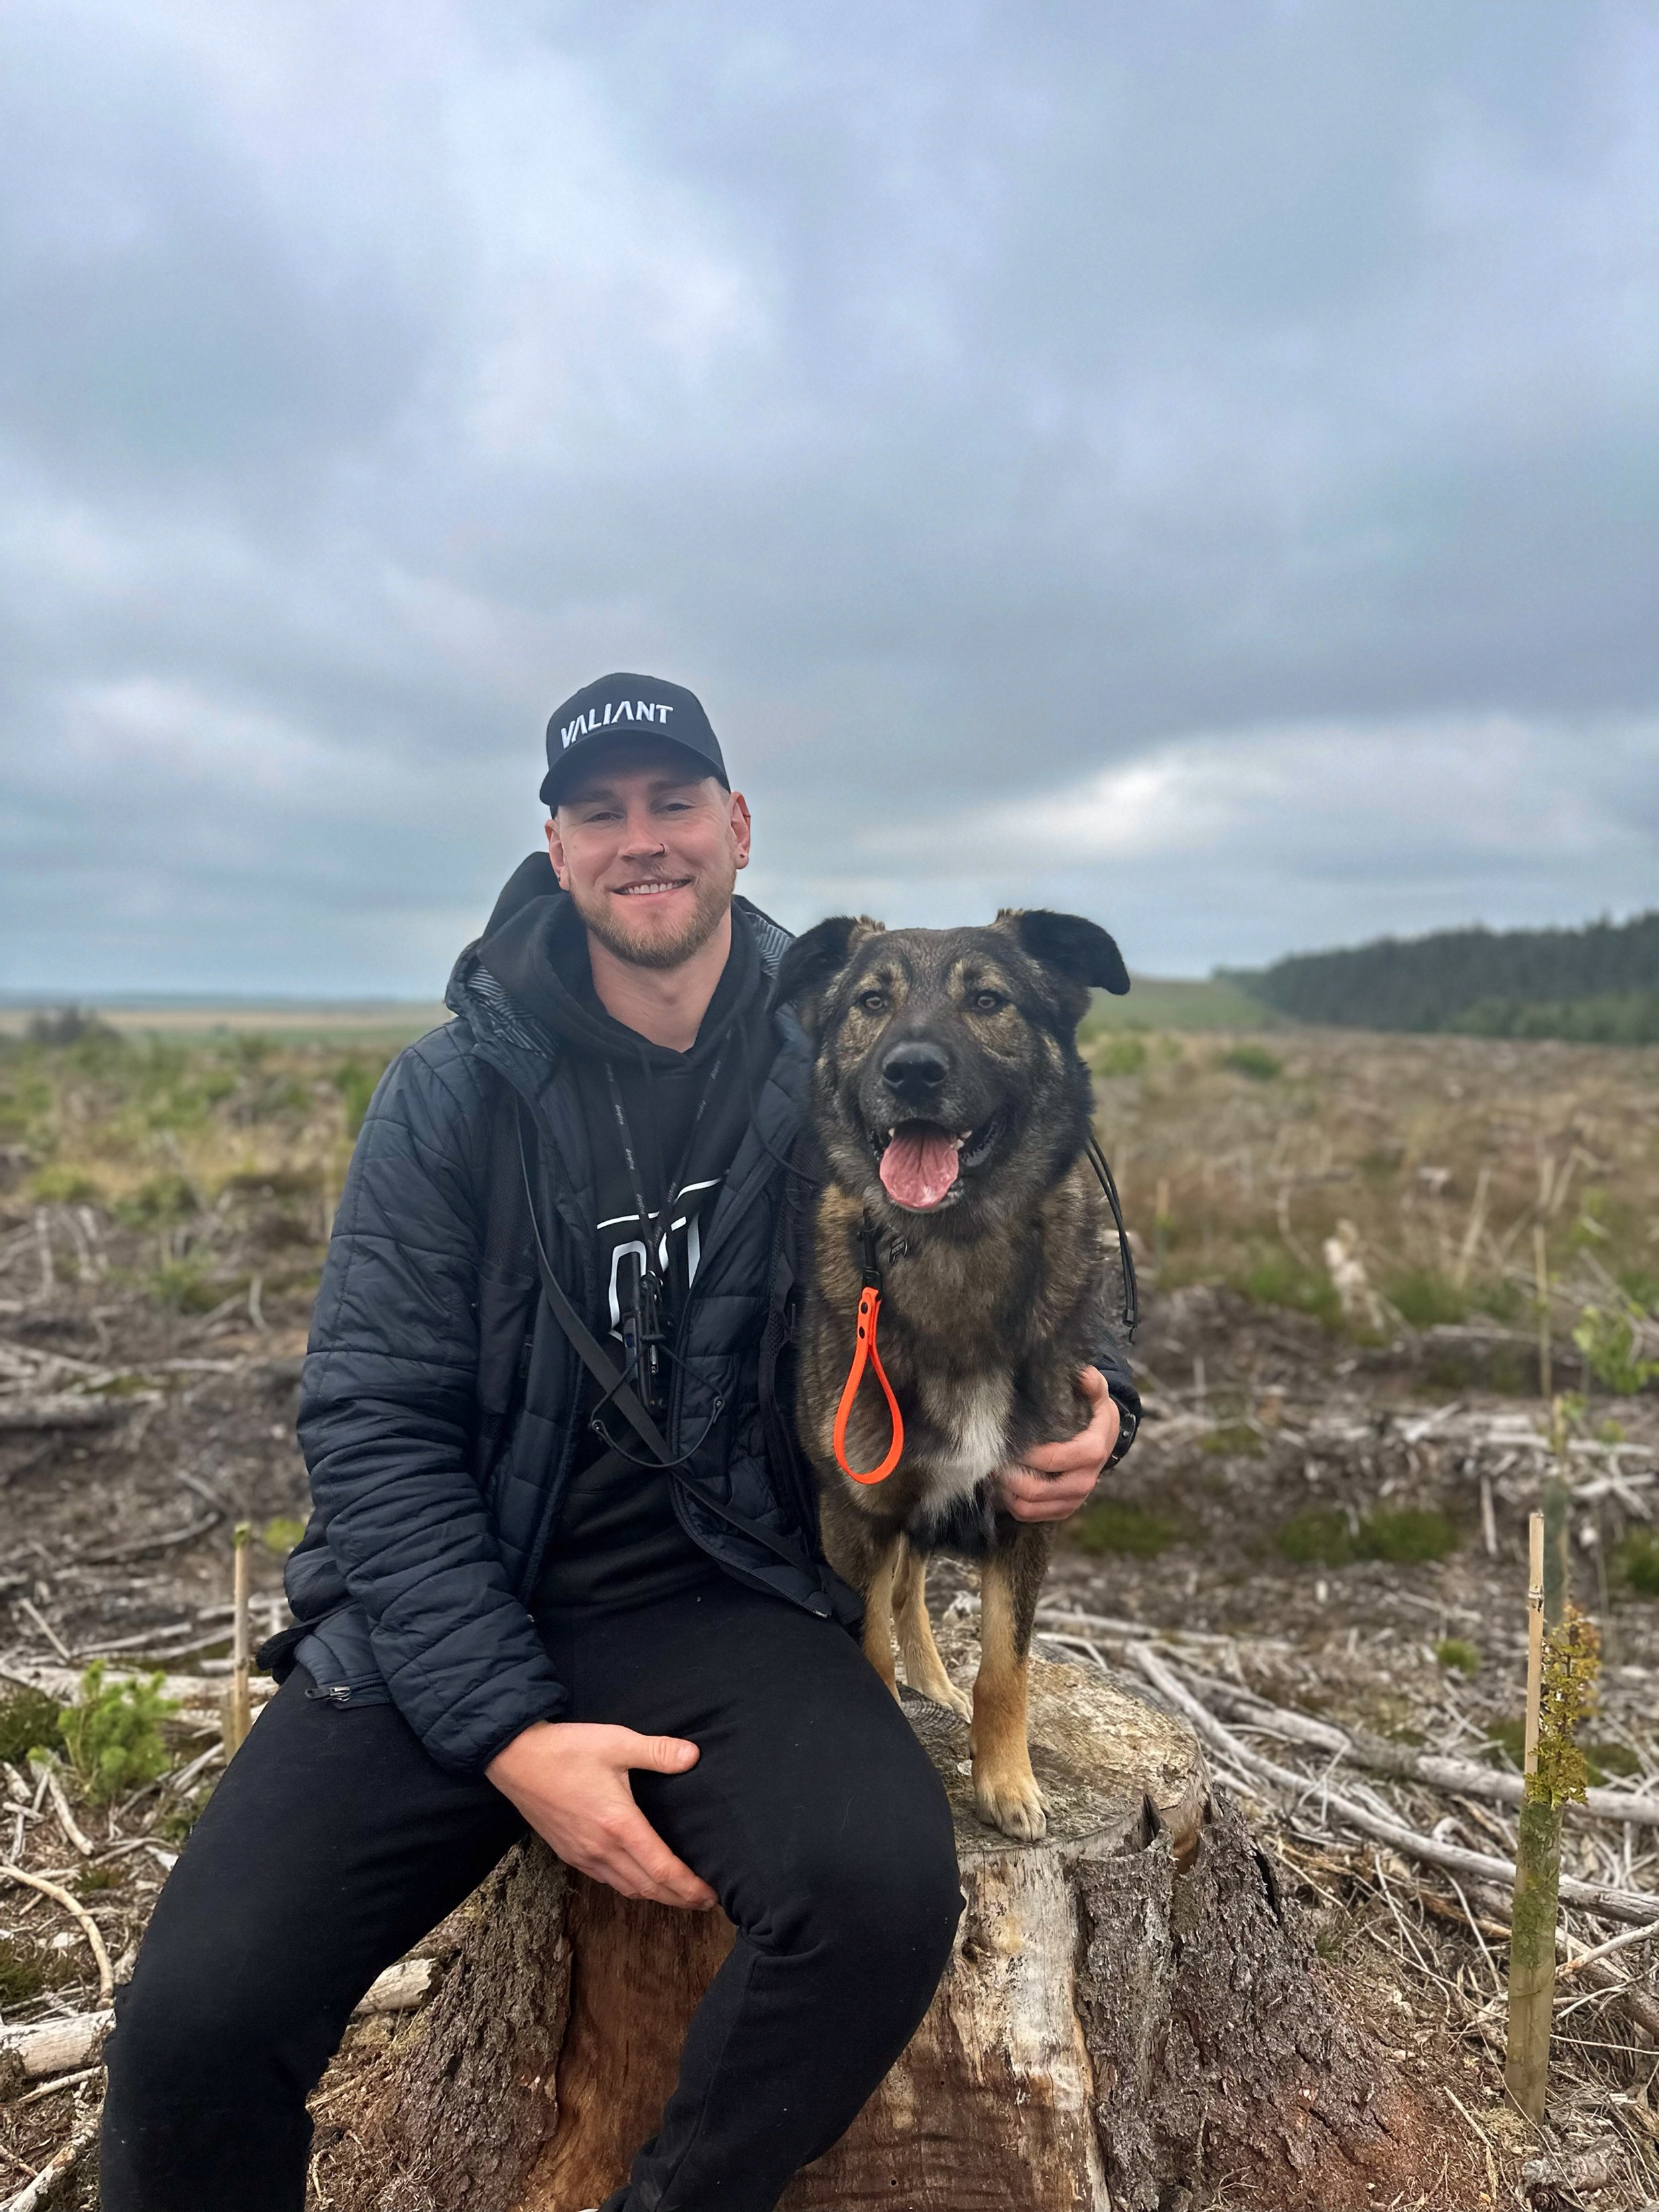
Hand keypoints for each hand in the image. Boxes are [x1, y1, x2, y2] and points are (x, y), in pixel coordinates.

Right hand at [486, 1721, 717, 1909]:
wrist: (514, 1759)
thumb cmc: (566, 1749)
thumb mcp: (616, 1741)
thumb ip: (657, 1751)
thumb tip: (693, 1756)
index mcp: (619, 1825)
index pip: (662, 1869)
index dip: (689, 1887)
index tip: (711, 1897)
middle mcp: (602, 1849)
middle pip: (648, 1888)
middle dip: (679, 1899)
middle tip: (704, 1902)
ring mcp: (583, 1855)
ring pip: (626, 1888)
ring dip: (655, 1895)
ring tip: (677, 1893)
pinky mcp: (569, 1853)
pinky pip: (606, 1880)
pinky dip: (629, 1886)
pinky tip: (638, 1877)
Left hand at [994, 1366, 1120, 1523]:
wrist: (1104, 1437)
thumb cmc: (1093, 1411)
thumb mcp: (1096, 1392)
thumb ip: (1090, 1382)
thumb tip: (1083, 1373)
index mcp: (1092, 1451)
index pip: (1054, 1459)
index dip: (1027, 1453)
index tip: (1006, 1439)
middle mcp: (1085, 1481)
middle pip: (1037, 1488)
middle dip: (1008, 1473)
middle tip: (990, 1456)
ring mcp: (1074, 1499)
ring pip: (1029, 1506)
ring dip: (1005, 1490)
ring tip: (992, 1469)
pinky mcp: (1063, 1509)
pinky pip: (1029, 1514)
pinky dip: (1010, 1502)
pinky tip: (1001, 1483)